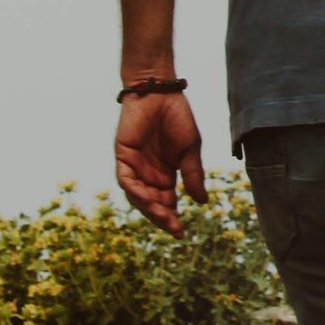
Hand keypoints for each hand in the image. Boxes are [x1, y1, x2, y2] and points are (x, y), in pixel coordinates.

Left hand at [114, 91, 206, 233]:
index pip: (166, 201)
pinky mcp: (123, 156)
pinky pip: (126, 180)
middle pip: (151, 203)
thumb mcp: (190, 150)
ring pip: (137, 195)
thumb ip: (193, 175)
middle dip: (161, 217)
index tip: (182, 232)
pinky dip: (135, 191)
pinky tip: (148, 199)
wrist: (161, 93)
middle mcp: (148, 173)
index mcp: (165, 172)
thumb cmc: (177, 117)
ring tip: (164, 217)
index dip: (172, 217)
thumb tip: (201, 202)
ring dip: (149, 208)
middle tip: (174, 229)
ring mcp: (134, 166)